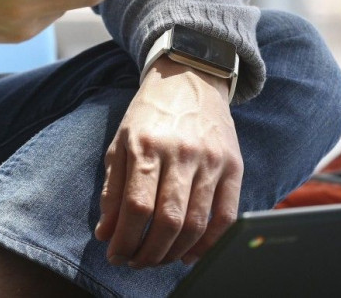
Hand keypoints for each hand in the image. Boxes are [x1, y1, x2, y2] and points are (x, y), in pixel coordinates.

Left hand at [95, 57, 242, 267]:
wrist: (189, 77)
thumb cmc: (149, 114)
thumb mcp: (120, 143)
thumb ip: (112, 190)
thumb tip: (105, 233)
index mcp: (146, 146)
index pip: (136, 208)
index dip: (124, 240)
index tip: (115, 255)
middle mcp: (181, 153)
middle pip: (168, 221)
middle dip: (148, 253)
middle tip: (135, 262)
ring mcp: (212, 160)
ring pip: (197, 224)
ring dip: (174, 253)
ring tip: (157, 259)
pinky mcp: (234, 165)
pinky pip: (226, 216)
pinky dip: (209, 244)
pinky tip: (190, 253)